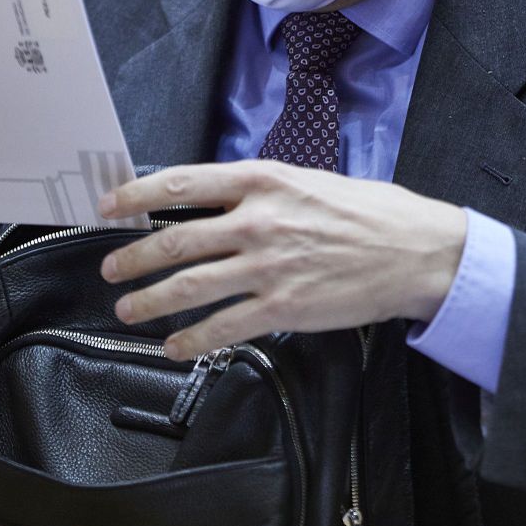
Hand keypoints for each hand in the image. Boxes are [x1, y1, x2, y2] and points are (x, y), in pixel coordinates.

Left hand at [97, 161, 467, 358]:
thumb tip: (211, 202)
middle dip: (133, 258)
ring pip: (190, 286)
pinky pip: (223, 327)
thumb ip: (260, 191)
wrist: (416, 251)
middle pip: (176, 240)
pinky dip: (191, 339)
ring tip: (127, 309)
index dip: (136, 195)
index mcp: (264, 180)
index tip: (109, 205)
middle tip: (111, 270)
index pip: (182, 183)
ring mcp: (270, 266)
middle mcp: (260, 220)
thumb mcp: (308, 180)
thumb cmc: (370, 213)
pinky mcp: (285, 307)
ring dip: (150, 301)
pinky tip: (174, 345)